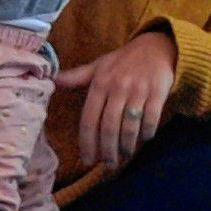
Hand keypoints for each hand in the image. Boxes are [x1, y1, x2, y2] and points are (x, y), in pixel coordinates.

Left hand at [58, 28, 177, 169]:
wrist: (157, 46)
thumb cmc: (124, 61)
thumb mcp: (99, 66)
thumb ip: (77, 77)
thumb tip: (51, 80)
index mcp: (100, 84)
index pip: (89, 119)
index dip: (87, 142)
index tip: (87, 160)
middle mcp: (118, 87)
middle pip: (109, 127)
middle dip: (108, 150)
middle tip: (108, 164)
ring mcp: (139, 90)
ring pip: (130, 125)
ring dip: (127, 145)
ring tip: (125, 155)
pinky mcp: (158, 91)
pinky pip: (151, 118)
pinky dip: (147, 132)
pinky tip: (145, 138)